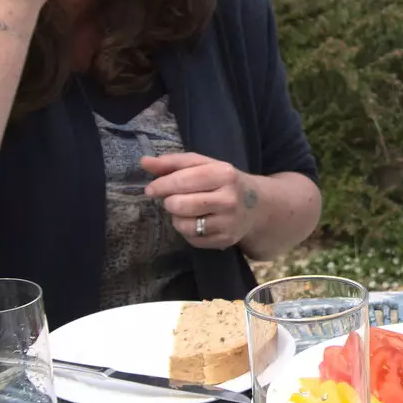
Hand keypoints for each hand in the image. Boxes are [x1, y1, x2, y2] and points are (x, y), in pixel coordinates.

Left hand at [141, 152, 258, 249]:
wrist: (258, 205)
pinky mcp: (225, 240)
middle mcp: (229, 199)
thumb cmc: (223, 181)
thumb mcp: (204, 165)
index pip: (183, 180)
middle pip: (179, 204)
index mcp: (224, 174)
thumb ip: (173, 162)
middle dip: (170, 202)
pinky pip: (191, 239)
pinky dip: (187, 231)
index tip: (151, 189)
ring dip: (177, 217)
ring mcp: (228, 222)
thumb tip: (144, 162)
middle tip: (174, 199)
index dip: (161, 185)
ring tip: (186, 210)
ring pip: (183, 225)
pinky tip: (197, 222)